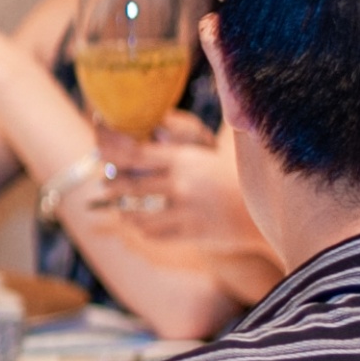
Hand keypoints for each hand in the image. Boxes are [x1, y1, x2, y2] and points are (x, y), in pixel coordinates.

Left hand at [69, 117, 268, 271]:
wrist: (263, 212)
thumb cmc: (228, 178)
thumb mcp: (203, 153)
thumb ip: (176, 140)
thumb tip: (148, 126)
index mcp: (183, 160)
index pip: (132, 152)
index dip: (107, 147)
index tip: (96, 146)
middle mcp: (181, 184)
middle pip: (127, 184)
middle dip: (110, 184)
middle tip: (105, 182)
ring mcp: (185, 211)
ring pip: (135, 213)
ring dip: (122, 209)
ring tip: (118, 205)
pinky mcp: (190, 234)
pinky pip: (152, 233)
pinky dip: (141, 228)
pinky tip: (139, 222)